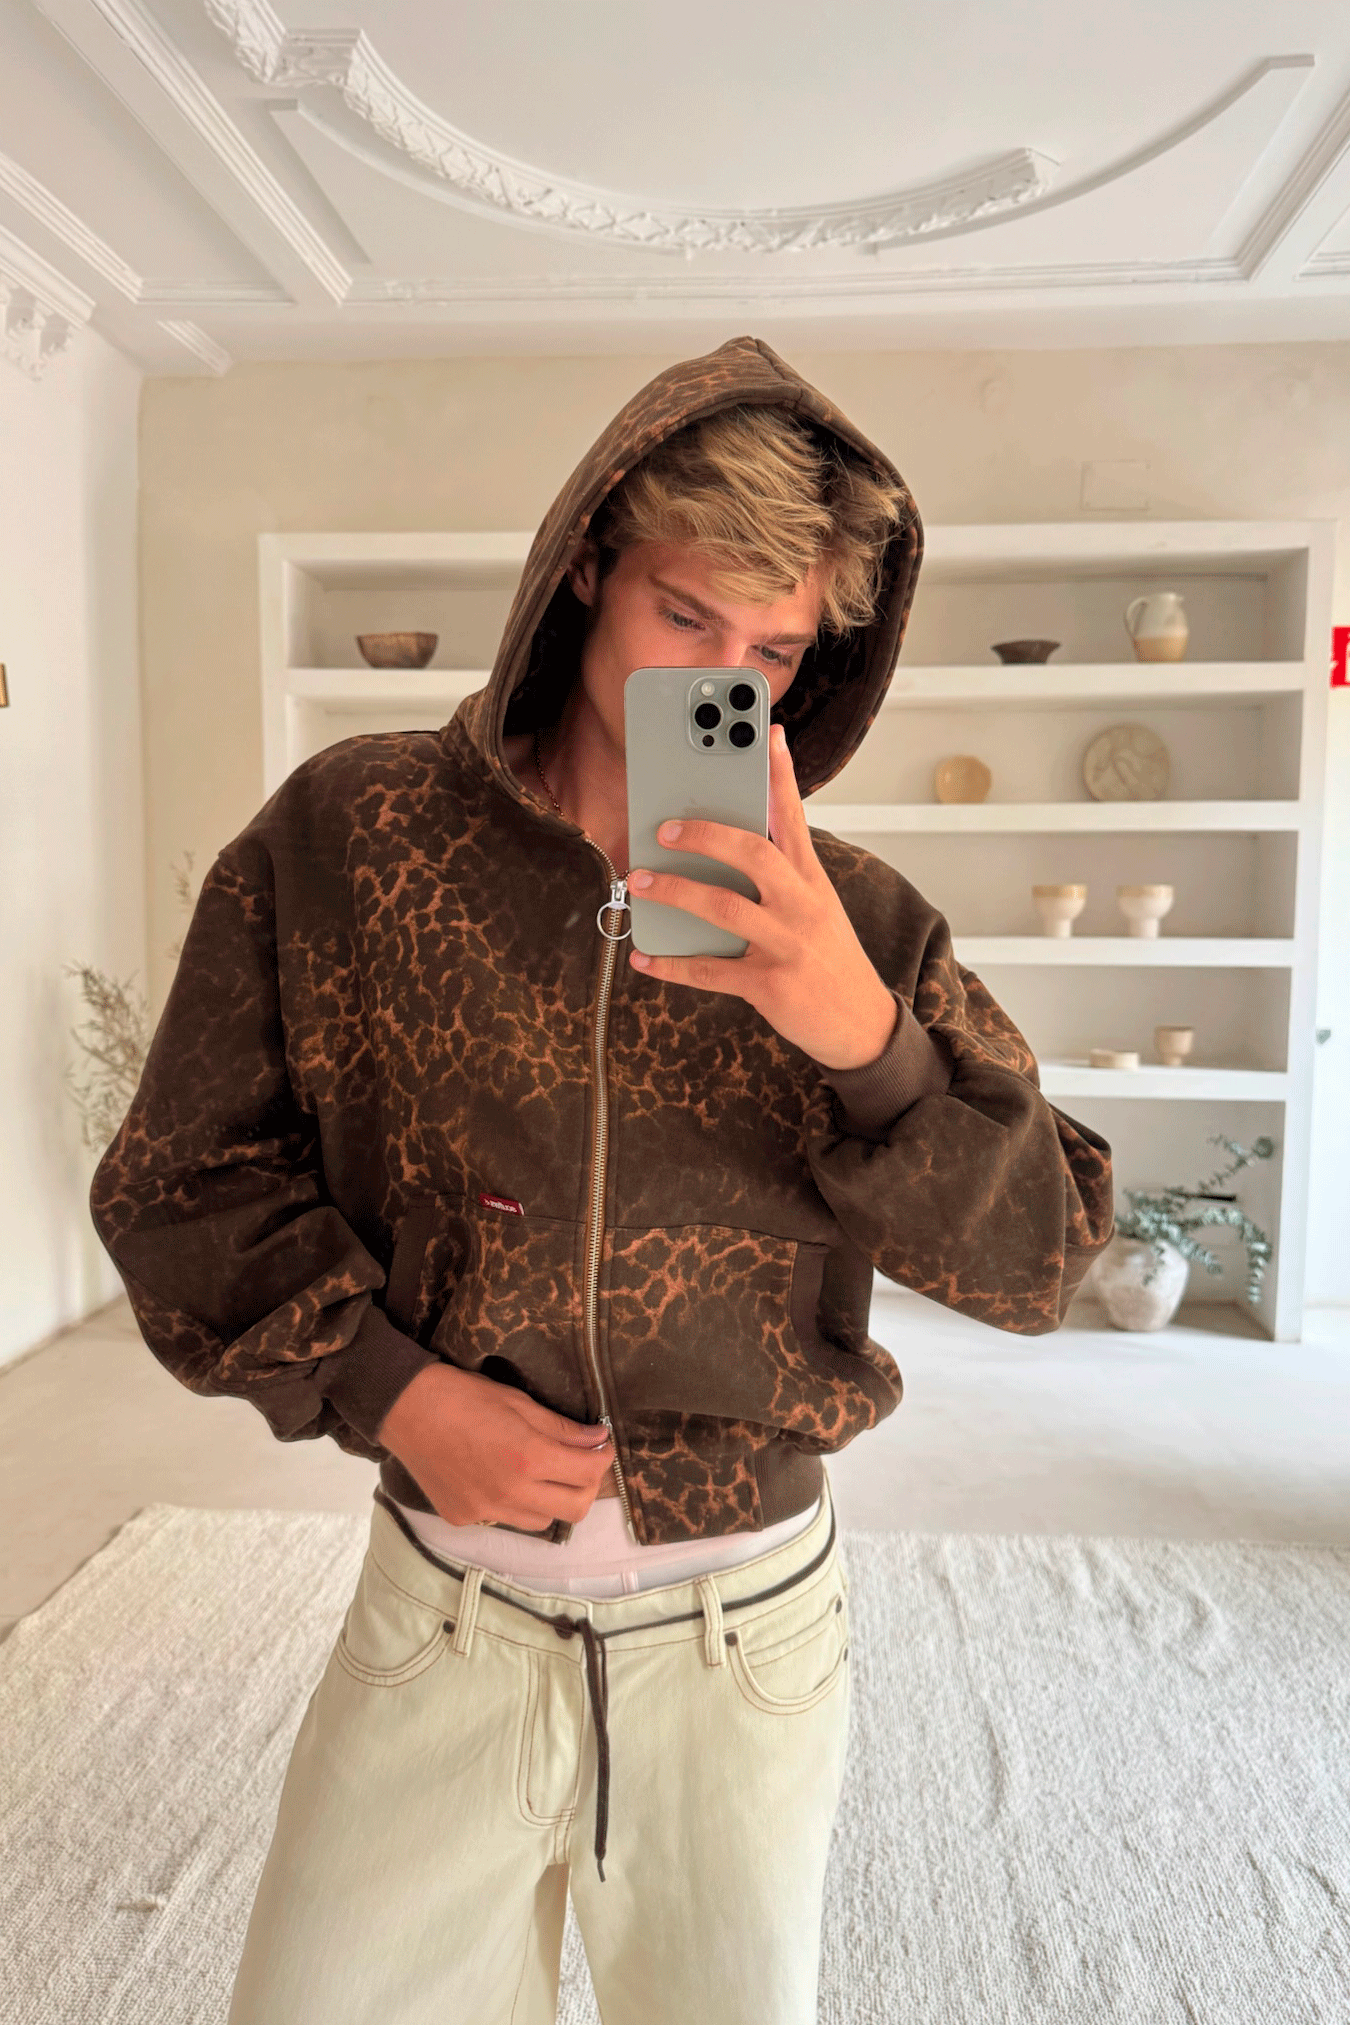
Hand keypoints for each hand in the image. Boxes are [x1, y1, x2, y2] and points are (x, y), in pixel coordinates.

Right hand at [378, 1364, 614, 1528]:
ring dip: (551, 1499)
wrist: (404, 1409)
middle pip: (574, 1510)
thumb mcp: (519, 1403)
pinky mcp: (463, 1518)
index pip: (588, 1473)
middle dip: (587, 1487)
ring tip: (542, 1473)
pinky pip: (504, 1520)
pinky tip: (502, 1478)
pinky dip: (514, 1503)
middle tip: (582, 1464)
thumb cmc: (463, 1396)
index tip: (602, 1446)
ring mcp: (485, 1512)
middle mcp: (509, 1494)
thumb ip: (561, 1428)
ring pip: (541, 1521)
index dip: (603, 1458)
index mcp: (527, 1458)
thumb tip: (597, 1439)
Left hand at [626, 723, 897, 1069]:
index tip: (767, 734)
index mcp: (811, 880)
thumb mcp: (817, 906)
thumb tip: (727, 843)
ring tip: (640, 881)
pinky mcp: (769, 984)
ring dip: (676, 891)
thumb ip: (781, 873)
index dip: (780, 774)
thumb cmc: (829, 957)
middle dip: (705, 834)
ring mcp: (786, 944)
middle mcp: (801, 905)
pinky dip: (672, 966)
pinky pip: (711, 971)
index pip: (793, 816)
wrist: (862, 1023)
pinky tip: (644, 958)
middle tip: (664, 827)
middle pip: (753, 853)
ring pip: (725, 907)